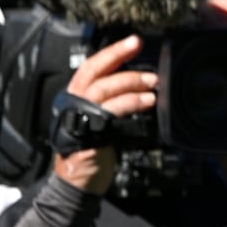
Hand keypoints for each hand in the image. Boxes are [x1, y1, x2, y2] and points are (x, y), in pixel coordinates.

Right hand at [52, 34, 158, 194]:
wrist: (79, 184)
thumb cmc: (93, 151)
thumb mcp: (101, 119)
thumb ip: (112, 101)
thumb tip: (140, 82)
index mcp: (76, 96)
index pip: (93, 67)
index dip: (113, 52)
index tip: (134, 41)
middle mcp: (73, 102)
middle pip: (93, 71)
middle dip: (117, 55)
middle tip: (139, 45)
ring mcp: (78, 117)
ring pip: (102, 89)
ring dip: (130, 82)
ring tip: (153, 83)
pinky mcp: (87, 133)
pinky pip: (109, 111)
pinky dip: (129, 103)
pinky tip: (146, 102)